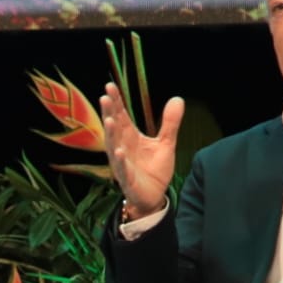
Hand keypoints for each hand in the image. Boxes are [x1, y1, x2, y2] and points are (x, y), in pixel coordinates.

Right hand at [99, 85, 184, 218]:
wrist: (154, 196)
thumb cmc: (154, 170)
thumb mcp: (166, 143)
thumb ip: (170, 122)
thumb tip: (177, 99)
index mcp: (130, 137)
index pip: (121, 115)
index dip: (116, 101)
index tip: (110, 86)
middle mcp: (122, 147)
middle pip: (114, 127)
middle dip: (109, 113)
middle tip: (104, 96)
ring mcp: (123, 163)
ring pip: (113, 146)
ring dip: (110, 134)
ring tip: (109, 120)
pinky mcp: (128, 179)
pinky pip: (122, 169)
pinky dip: (120, 160)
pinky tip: (118, 151)